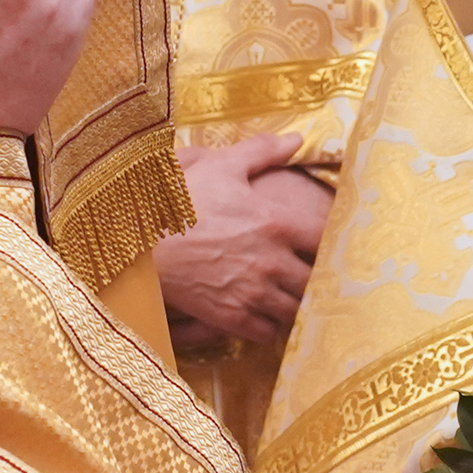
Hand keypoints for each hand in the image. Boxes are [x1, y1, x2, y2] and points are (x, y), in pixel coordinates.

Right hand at [157, 133, 332, 347]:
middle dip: (318, 278)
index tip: (329, 243)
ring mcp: (252, 294)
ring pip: (296, 311)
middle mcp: (272, 262)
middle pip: (317, 281)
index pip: (327, 240)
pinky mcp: (230, 318)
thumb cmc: (179, 200)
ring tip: (291, 296)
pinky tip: (264, 314)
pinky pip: (267, 333)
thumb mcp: (221, 166)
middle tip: (313, 274)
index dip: (334, 243)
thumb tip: (298, 138)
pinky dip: (270, 327)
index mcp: (277, 224)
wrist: (138, 243)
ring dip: (297, 304)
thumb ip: (263, 151)